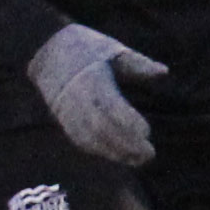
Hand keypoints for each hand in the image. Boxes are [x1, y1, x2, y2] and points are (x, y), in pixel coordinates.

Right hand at [28, 22, 163, 166]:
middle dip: (124, 144)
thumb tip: (164, 72)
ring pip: (89, 137)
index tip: (147, 132)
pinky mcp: (61, 118)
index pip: (109, 106)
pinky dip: (98, 150)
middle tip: (149, 154)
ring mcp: (66, 110)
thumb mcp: (113, 50)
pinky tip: (115, 156)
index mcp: (91, 79)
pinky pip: (78, 139)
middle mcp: (76, 97)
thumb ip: (138, 63)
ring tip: (136, 160)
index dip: (128, 122)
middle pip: (100, 127)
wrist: (45, 50)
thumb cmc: (85, 48)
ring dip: (113, 152)